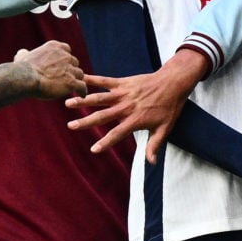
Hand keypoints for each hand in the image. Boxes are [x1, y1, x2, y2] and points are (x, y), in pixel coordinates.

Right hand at [14, 40, 85, 98]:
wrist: (25, 78)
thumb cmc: (22, 69)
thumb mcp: (22, 57)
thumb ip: (26, 54)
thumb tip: (22, 52)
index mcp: (55, 47)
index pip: (66, 50)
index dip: (65, 59)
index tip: (62, 65)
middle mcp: (65, 56)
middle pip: (74, 62)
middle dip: (71, 69)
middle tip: (67, 77)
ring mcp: (69, 69)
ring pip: (79, 74)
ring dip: (77, 80)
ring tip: (74, 87)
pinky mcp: (71, 82)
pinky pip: (82, 86)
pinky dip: (82, 91)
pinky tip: (81, 94)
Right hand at [66, 50, 208, 160]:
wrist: (173, 82)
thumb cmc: (169, 107)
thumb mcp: (165, 128)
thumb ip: (155, 145)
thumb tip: (152, 163)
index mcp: (136, 119)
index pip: (118, 134)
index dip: (106, 142)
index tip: (93, 150)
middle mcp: (127, 106)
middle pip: (103, 116)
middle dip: (86, 122)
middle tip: (71, 126)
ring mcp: (124, 93)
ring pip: (100, 98)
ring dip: (84, 100)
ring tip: (68, 103)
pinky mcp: (123, 82)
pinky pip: (105, 81)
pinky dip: (92, 79)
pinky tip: (79, 78)